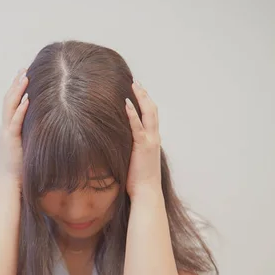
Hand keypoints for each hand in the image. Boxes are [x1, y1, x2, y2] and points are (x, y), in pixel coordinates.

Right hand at [0, 68, 29, 186]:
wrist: (10, 182)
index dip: (17, 88)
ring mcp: (7, 133)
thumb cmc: (21, 167)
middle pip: (9, 99)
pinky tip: (27, 100)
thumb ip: (33, 134)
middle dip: (16, 83)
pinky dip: (20, 110)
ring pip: (10, 106)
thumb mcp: (28, 146)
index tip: (25, 74)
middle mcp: (6, 127)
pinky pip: (15, 122)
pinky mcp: (11, 140)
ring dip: (17, 91)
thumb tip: (49, 126)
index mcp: (9, 127)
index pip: (12, 102)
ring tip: (25, 77)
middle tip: (24, 68)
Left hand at [124, 80, 162, 197]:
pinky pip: (138, 127)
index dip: (145, 102)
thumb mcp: (136, 160)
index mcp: (152, 141)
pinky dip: (132, 114)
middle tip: (136, 82)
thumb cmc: (139, 180)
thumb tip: (120, 144)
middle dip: (144, 94)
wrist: (146, 192)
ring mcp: (150, 141)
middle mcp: (154, 138)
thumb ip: (132, 149)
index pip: (151, 117)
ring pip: (149, 114)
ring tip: (133, 85)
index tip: (138, 91)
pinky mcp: (143, 147)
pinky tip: (126, 103)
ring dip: (141, 98)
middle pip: (152, 110)